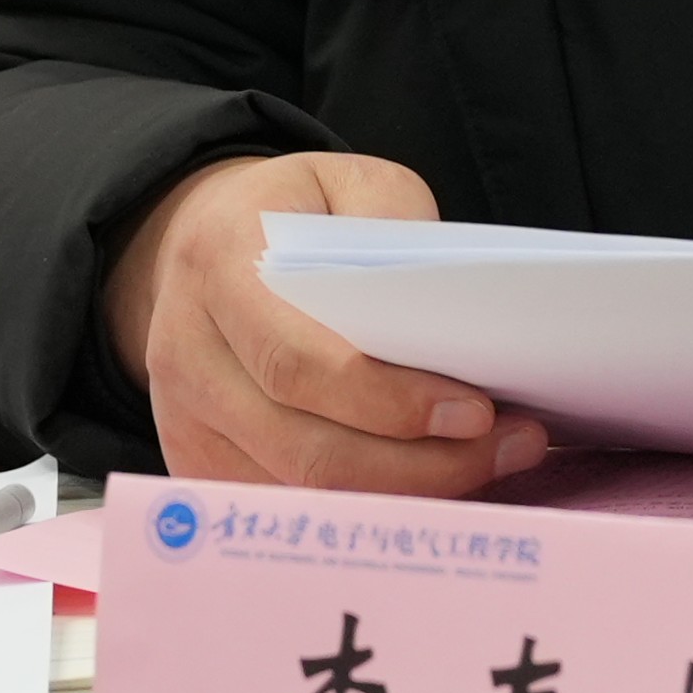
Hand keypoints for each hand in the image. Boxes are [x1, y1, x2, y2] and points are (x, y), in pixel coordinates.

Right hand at [97, 150, 550, 498]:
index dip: (388, 402)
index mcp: (218, 266)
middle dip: (419, 464)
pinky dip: (364, 507)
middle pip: (304, 447)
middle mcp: (185, 353)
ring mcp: (182, 419)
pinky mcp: (195, 464)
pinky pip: (285, 509)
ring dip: (404, 494)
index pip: (299, 362)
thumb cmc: (290, 213)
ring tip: (489, 464)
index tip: (475, 411)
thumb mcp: (349, 182)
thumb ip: (395, 233)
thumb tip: (453, 316)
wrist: (196, 239)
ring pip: (298, 492)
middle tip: (510, 446)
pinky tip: (429, 484)